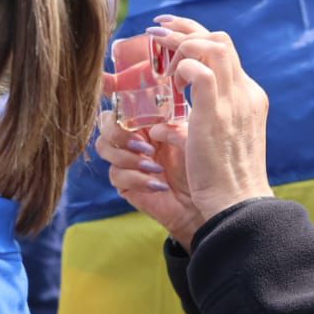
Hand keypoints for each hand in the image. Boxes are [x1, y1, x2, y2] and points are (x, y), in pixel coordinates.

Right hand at [96, 108, 201, 244]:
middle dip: (119, 135)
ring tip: (156, 168)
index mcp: (152, 125)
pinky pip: (116, 175)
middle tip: (144, 147)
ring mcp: (129, 163)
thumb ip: (171, 126)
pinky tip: (158, 186)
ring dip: (129, 158)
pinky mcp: (125, 184)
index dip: (122, 111)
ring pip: (105, 149)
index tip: (136, 122)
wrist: (209, 203)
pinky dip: (137, 179)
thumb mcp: (194, 138)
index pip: (124, 110)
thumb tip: (152, 130)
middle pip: (106, 127)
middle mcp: (137, 141)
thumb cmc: (208, 169)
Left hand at [146, 15, 272, 229]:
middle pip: (220, 40)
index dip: (194, 36)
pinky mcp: (218, 113)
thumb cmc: (218, 178)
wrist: (236, 202)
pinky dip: (182, 67)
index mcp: (246, 97)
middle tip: (156, 30)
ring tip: (158, 50)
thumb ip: (189, 126)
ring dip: (181, 42)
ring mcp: (234, 101)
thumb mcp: (206, 144)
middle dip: (186, 28)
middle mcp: (244, 93)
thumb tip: (161, 124)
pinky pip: (203, 72)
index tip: (166, 34)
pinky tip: (168, 79)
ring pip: (214, 46)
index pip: (224, 52)